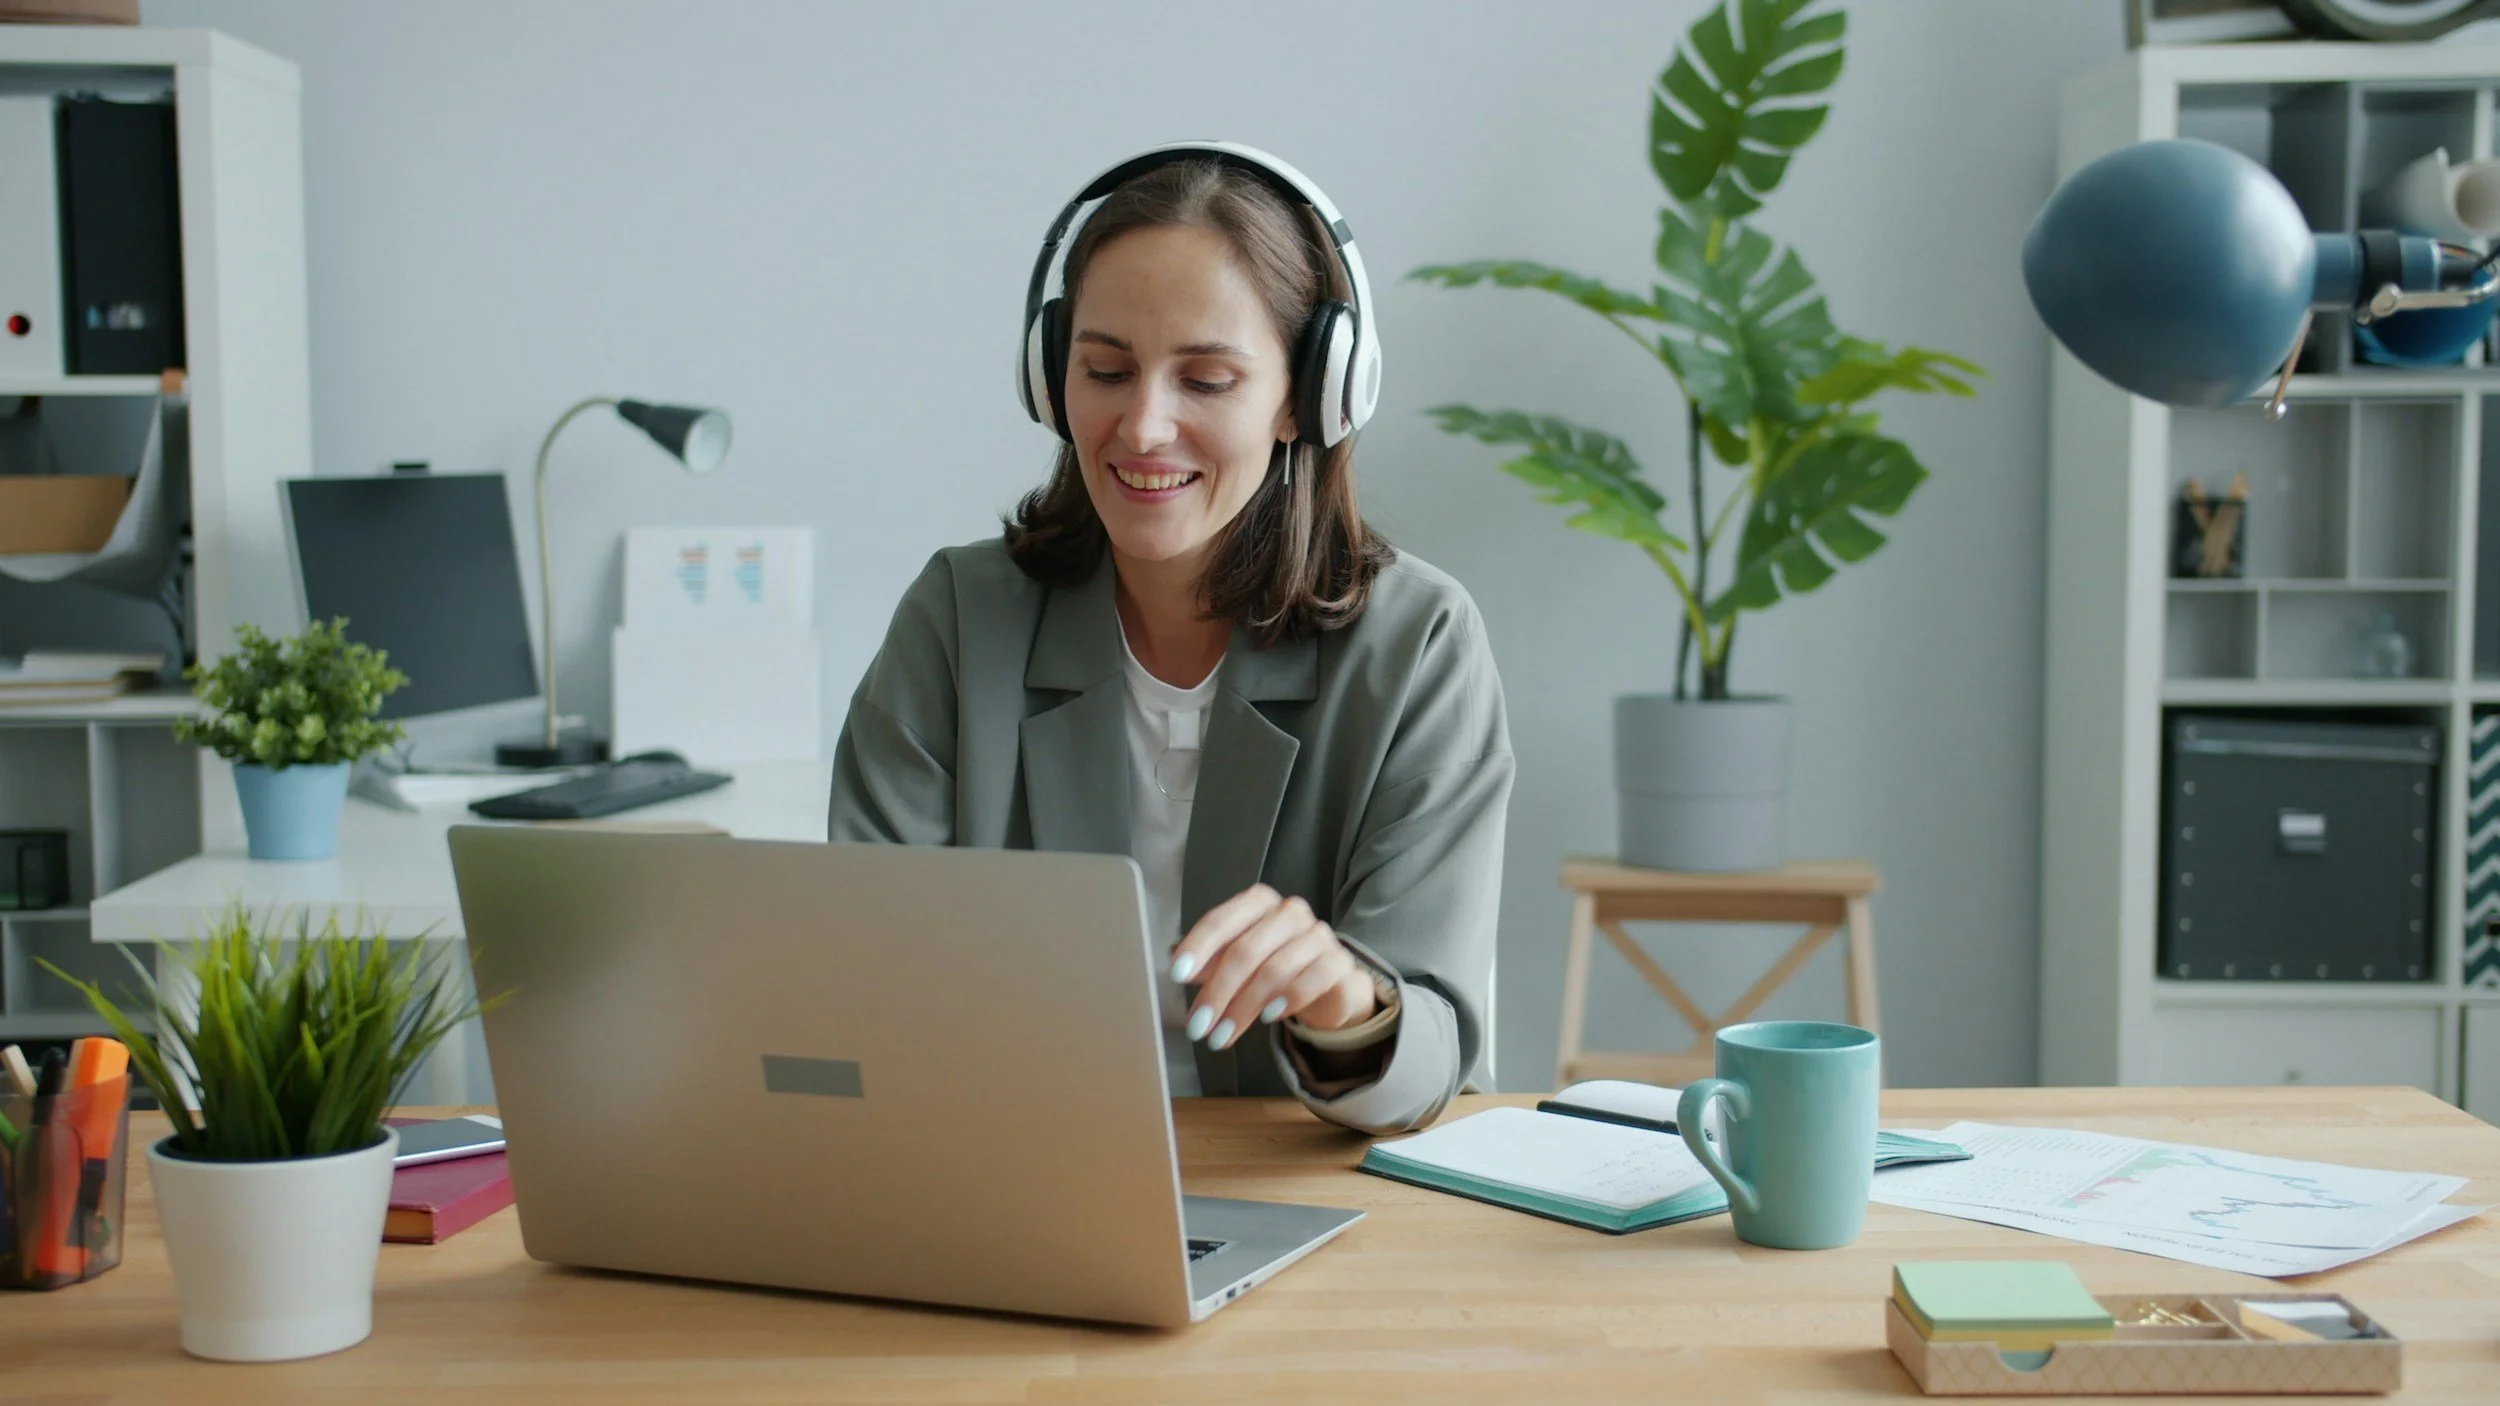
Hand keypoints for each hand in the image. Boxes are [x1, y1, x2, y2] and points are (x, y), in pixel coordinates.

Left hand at [1167, 883, 1376, 1050]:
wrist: (1329, 985)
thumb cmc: (1274, 967)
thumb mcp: (1238, 964)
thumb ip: (1211, 962)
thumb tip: (1179, 967)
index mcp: (1259, 903)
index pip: (1223, 920)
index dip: (1198, 947)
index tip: (1176, 975)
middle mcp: (1290, 912)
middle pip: (1246, 950)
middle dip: (1218, 992)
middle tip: (1198, 1026)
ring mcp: (1318, 935)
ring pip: (1275, 970)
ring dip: (1244, 1007)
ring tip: (1223, 1036)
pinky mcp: (1340, 962)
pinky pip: (1312, 980)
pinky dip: (1286, 1000)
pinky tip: (1269, 1018)